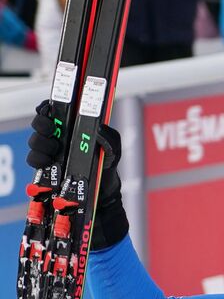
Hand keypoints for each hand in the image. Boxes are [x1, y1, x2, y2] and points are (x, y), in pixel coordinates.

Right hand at [27, 100, 126, 249]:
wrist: (104, 190)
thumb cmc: (107, 164)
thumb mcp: (114, 149)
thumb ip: (110, 137)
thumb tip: (100, 130)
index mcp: (72, 126)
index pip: (53, 110)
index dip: (47, 107)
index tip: (49, 109)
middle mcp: (58, 137)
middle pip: (39, 124)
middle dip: (42, 124)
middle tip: (52, 130)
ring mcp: (50, 151)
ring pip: (34, 141)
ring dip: (41, 143)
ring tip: (53, 149)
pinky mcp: (46, 167)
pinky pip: (34, 160)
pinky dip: (38, 160)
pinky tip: (46, 162)